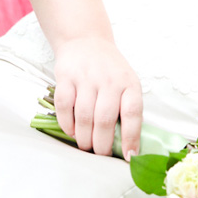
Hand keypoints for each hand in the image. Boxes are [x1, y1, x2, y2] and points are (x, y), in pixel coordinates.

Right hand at [53, 37, 142, 157]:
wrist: (87, 41)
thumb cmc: (110, 70)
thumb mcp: (126, 83)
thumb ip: (127, 109)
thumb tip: (129, 147)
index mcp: (129, 83)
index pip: (133, 112)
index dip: (131, 137)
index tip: (129, 156)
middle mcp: (109, 79)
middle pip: (105, 119)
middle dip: (101, 145)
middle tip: (99, 154)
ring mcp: (86, 77)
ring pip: (84, 116)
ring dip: (84, 138)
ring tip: (86, 145)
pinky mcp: (66, 77)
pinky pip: (64, 107)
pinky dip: (67, 124)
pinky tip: (72, 130)